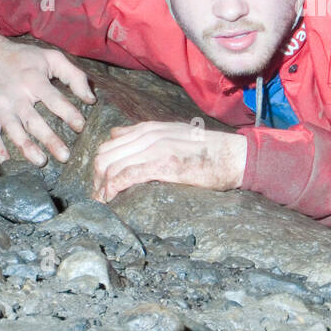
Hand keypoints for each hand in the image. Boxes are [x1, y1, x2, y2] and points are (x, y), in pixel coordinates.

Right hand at [0, 32, 96, 166]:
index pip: (53, 99)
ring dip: (26, 147)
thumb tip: (91, 99)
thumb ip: (74, 76)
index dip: (68, 113)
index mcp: (33, 80)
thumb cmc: (25, 58)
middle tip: (65, 156)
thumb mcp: (52, 58)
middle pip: (34, 121)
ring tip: (41, 161)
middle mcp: (15, 95)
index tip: (81, 126)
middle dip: (49, 139)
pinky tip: (5, 161)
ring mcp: (0, 105)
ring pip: (13, 130)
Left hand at [92, 121, 246, 201]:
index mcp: (150, 128)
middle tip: (99, 196)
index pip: (110, 143)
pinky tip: (111, 198)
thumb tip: (116, 134)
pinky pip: (127, 175)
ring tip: (103, 202)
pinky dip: (113, 188)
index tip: (101, 183)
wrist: (234, 155)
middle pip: (105, 155)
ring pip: (112, 166)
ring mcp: (155, 149)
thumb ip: (145, 133)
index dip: (100, 165)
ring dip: (102, 187)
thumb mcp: (174, 132)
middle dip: (96, 178)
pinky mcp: (163, 165)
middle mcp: (149, 136)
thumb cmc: (208, 149)